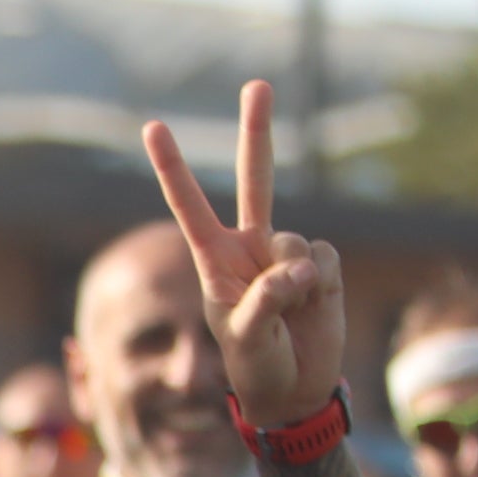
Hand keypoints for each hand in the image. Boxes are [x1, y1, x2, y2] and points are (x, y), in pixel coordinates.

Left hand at [138, 81, 347, 433]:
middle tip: (257, 85)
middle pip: (257, 180)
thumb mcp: (245, 339)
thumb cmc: (256, 366)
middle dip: (258, 131)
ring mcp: (287, 254)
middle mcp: (250, 248)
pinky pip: (324, 260)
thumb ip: (266, 299)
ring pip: (295, 244)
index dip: (173, 168)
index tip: (152, 126)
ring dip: (294, 284)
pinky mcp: (322, 266)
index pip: (190, 206)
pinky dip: (321, 287)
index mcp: (215, 261)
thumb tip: (301, 265)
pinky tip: (312, 307)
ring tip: (287, 314)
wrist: (295, 391)